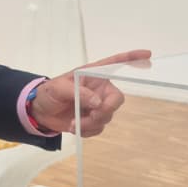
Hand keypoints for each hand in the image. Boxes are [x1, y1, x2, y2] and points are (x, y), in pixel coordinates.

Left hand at [28, 50, 151, 137]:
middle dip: (106, 110)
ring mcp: (97, 105)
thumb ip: (79, 92)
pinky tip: (74, 127)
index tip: (147, 55)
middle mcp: (99, 89)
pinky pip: (99, 128)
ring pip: (107, 116)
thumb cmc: (49, 93)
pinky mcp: (93, 119)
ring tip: (73, 123)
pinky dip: (87, 131)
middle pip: (116, 99)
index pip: (115, 63)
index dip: (132, 58)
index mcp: (93, 74)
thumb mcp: (59, 88)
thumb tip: (98, 103)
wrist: (40, 112)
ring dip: (91, 123)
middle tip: (91, 117)